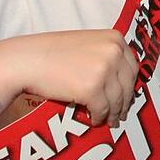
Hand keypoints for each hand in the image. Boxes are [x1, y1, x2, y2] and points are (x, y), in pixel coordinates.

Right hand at [4, 30, 137, 126]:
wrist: (27, 59)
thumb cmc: (53, 52)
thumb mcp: (88, 43)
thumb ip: (106, 55)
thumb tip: (120, 81)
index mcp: (115, 38)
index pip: (132, 66)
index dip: (129, 85)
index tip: (126, 96)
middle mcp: (113, 52)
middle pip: (127, 84)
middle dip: (124, 102)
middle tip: (120, 114)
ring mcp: (104, 70)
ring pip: (117, 99)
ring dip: (113, 113)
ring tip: (109, 120)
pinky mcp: (92, 89)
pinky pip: (102, 109)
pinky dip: (99, 117)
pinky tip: (94, 120)